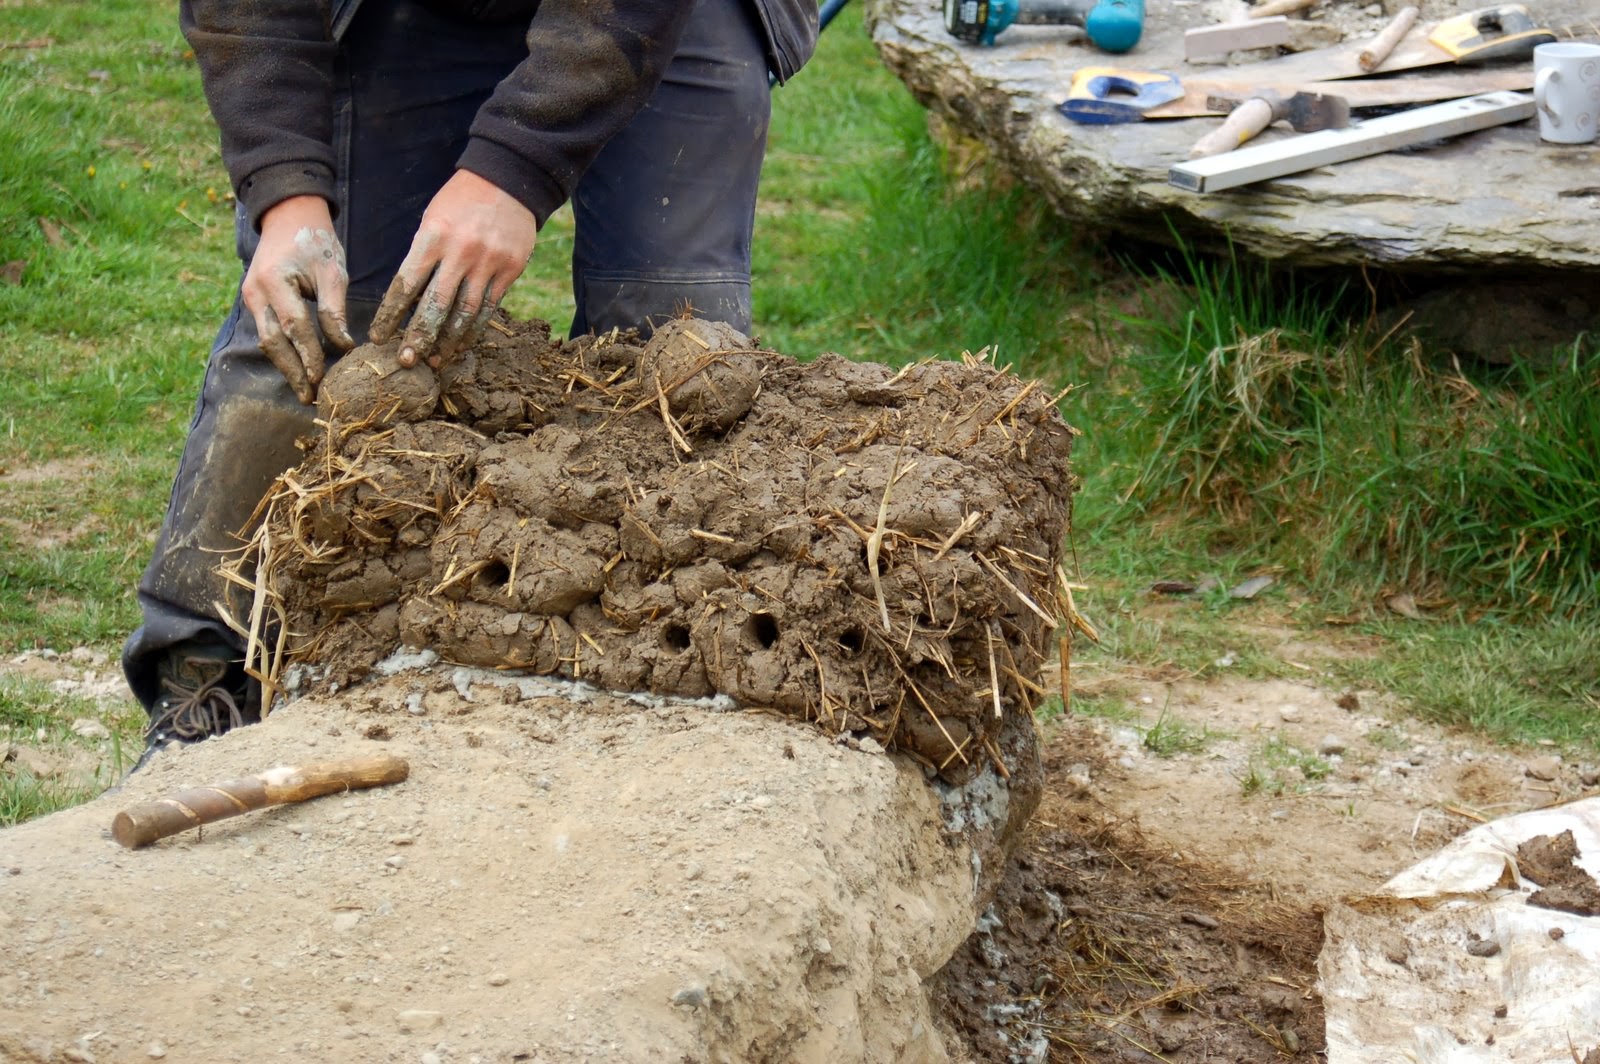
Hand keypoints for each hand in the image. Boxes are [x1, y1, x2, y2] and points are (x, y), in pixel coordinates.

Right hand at [241, 195, 355, 404]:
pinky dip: (283, 353)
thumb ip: (334, 309)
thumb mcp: (332, 271)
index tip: (322, 377)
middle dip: (292, 371)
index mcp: (275, 281)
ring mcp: (251, 297)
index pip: (294, 326)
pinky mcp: (254, 301)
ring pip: (266, 341)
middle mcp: (256, 292)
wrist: (289, 217)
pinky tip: (298, 370)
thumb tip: (344, 347)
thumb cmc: (315, 242)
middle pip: (273, 342)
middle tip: (310, 397)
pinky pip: (267, 332)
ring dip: (286, 367)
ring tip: (304, 391)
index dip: (309, 354)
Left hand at [369, 170, 535, 369]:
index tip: (378, 337)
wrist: (508, 179)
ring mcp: (487, 263)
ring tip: (434, 361)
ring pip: (464, 313)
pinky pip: (488, 307)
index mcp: (433, 237)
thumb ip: (424, 256)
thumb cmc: (460, 201)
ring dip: (448, 341)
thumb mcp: (433, 220)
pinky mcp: (509, 270)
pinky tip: (461, 344)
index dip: (390, 315)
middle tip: (405, 362)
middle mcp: (460, 253)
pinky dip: (473, 329)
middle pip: (435, 306)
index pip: (406, 285)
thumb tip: (410, 299)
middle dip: (418, 337)